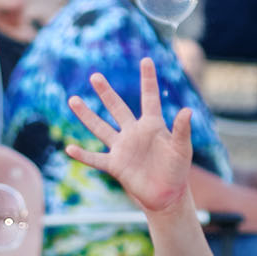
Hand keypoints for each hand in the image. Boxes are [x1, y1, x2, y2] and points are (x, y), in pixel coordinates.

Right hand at [66, 58, 192, 214]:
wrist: (167, 195)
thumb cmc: (177, 170)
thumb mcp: (182, 149)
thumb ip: (182, 130)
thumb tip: (187, 110)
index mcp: (152, 125)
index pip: (149, 97)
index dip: (148, 79)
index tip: (146, 60)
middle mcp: (134, 132)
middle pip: (117, 108)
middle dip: (106, 93)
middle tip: (95, 76)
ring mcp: (122, 148)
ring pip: (100, 128)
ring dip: (86, 115)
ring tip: (73, 100)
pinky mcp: (115, 165)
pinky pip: (95, 159)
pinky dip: (83, 155)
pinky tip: (69, 149)